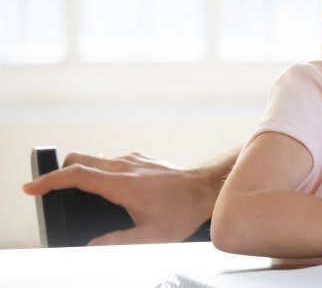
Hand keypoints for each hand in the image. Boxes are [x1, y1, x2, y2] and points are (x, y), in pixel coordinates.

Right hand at [22, 151, 220, 244]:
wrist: (207, 189)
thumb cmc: (182, 211)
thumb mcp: (151, 236)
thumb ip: (118, 242)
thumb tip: (92, 246)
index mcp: (122, 184)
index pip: (76, 175)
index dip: (49, 181)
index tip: (31, 189)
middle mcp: (124, 166)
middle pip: (78, 159)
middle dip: (59, 173)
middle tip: (49, 191)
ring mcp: (133, 159)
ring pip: (94, 158)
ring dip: (80, 172)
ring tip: (76, 193)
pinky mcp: (140, 158)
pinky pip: (110, 160)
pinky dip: (99, 171)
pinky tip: (106, 189)